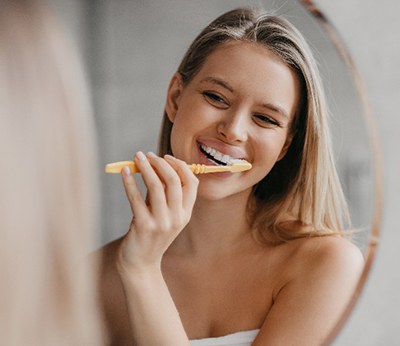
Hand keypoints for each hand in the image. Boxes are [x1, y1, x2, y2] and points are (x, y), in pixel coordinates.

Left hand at [117, 151, 197, 274]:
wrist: (141, 264)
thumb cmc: (151, 234)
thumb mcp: (164, 214)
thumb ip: (163, 193)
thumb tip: (155, 164)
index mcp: (186, 213)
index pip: (191, 182)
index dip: (180, 166)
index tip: (166, 157)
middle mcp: (177, 218)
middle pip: (174, 181)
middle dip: (160, 163)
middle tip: (147, 155)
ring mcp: (161, 223)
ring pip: (155, 186)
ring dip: (145, 167)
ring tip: (136, 157)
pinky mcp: (143, 226)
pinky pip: (135, 198)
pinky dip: (129, 182)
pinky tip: (124, 172)